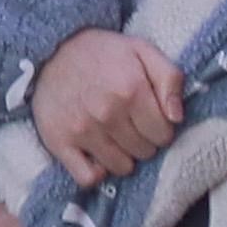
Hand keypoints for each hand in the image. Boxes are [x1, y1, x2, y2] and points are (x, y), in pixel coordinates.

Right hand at [33, 27, 185, 187]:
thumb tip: (177, 118)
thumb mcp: (142, 50)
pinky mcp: (59, 141)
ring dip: (122, 155)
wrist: (50, 49)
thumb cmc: (101, 52)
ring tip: (114, 135)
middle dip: (143, 140)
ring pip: (122, 167)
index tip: (149, 117)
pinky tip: (97, 155)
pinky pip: (88, 177)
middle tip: (129, 123)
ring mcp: (81, 130)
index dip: (161, 127)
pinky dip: (96, 172)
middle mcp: (106, 113)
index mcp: (131, 89)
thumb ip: (169, 78)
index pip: (164, 135)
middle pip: (144, 152)